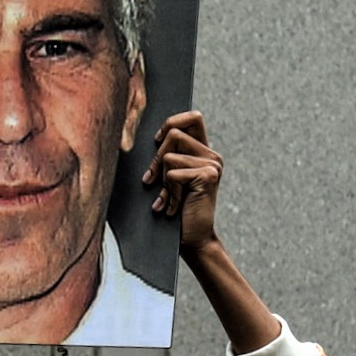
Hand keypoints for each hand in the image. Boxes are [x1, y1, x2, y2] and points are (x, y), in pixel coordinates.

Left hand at [143, 110, 221, 253]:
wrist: (191, 238)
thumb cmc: (173, 208)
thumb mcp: (167, 177)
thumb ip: (165, 155)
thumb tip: (142, 135)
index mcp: (203, 151)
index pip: (193, 117)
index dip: (171, 122)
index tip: (156, 141)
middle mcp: (212, 155)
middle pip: (173, 133)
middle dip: (157, 158)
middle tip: (155, 182)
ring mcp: (213, 165)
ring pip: (169, 155)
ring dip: (162, 180)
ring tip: (169, 197)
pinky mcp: (208, 176)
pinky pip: (172, 174)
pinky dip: (167, 192)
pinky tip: (174, 205)